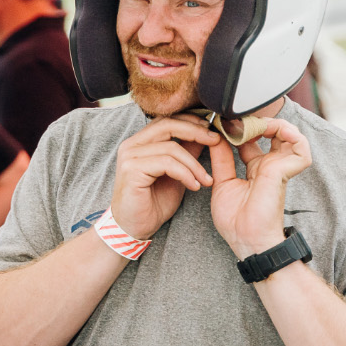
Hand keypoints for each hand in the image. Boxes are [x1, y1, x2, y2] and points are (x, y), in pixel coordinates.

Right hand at [109, 114, 219, 239]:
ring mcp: (129, 156)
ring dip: (194, 164)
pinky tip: (194, 186)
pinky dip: (185, 174)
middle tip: (217, 142)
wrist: (135, 227)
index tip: (213, 132)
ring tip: (206, 180)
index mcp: (141, 141)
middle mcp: (132, 144)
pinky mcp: (131, 170)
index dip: (192, 121)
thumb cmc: (153, 202)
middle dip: (197, 132)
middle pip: (169, 124)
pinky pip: (166, 163)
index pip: (168, 119)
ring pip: (171, 147)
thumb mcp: (177, 173)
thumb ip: (187, 153)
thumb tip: (206, 134)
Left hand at [209, 118, 312, 258]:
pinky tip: (274, 129)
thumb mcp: (222, 183)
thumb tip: (214, 138)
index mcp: (256, 169)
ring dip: (275, 123)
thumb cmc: (236, 220)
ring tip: (256, 120)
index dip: (241, 128)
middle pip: (273, 133)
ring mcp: (279, 168)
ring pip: (290, 135)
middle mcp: (270, 166)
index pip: (253, 140)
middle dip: (257, 121)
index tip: (224, 121)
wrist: (246, 239)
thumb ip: (221, 159)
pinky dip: (292, 134)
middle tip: (238, 117)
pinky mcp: (283, 171)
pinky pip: (300, 147)